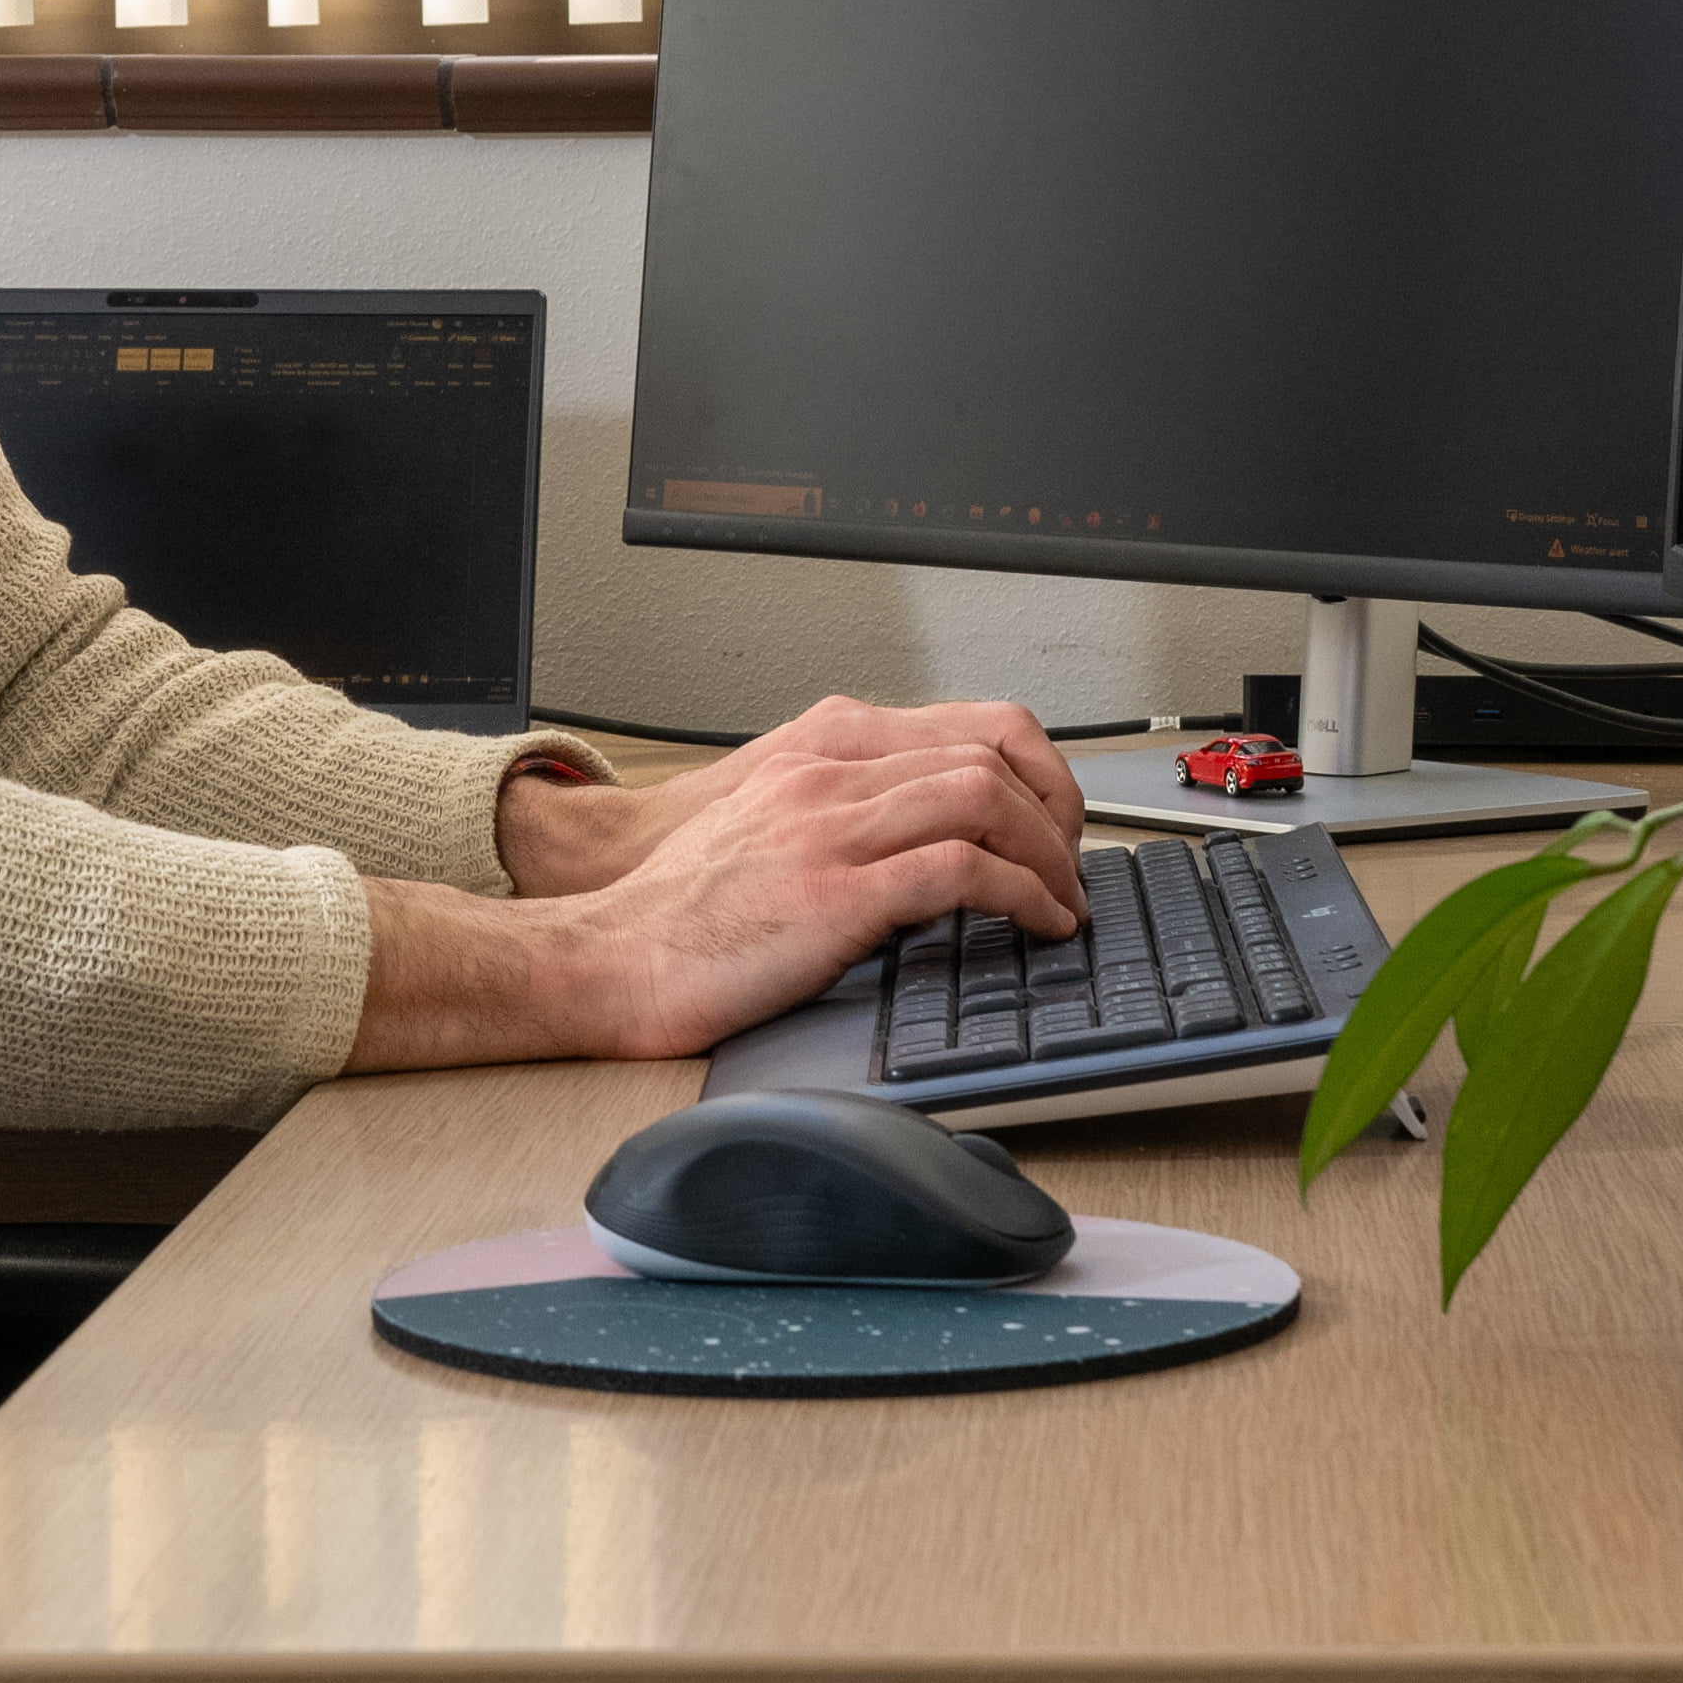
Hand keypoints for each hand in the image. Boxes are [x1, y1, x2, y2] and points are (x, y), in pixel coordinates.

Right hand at [366, 699, 1092, 1069]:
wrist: (608, 956)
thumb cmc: (680, 912)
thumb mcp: (768, 831)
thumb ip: (843, 815)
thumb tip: (930, 844)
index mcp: (816, 751)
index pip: (965, 726)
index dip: (1036, 771)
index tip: (1057, 821)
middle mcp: (828, 773)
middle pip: (990, 753)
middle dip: (1058, 810)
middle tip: (1075, 865)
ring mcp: (830, 827)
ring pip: (986, 798)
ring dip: (1049, 852)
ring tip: (1065, 901)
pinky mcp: (834, 894)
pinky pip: (961, 870)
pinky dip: (1022, 894)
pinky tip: (1038, 924)